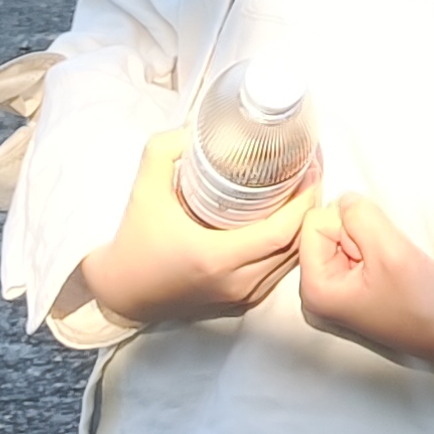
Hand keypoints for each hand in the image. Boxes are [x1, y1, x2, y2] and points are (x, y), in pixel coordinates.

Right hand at [76, 132, 322, 328]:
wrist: (122, 292)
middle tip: (312, 173)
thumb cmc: (134, 244)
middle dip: (310, 208)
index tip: (311, 169)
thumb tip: (194, 129)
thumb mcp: (144, 189)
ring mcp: (239, 297)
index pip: (281, 233)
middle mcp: (235, 283)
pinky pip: (277, 275)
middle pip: (294, 247)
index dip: (304, 201)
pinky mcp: (238, 304)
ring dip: (303, 229)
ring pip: (290, 264)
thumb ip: (164, 150)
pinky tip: (286, 222)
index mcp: (217, 258)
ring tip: (303, 192)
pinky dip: (289, 249)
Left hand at [285, 190, 433, 368]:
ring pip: (341, 238)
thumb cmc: (422, 299)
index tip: (374, 254)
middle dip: (356, 235)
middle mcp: (315, 294)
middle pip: (325, 231)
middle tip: (383, 262)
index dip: (348, 226)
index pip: (314, 222)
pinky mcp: (349, 293)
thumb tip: (343, 198)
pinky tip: (389, 271)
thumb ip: (360, 215)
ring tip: (389, 268)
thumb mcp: (389, 250)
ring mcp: (332, 295)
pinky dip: (373, 252)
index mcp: (314, 290)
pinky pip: (352, 252)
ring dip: (368, 243)